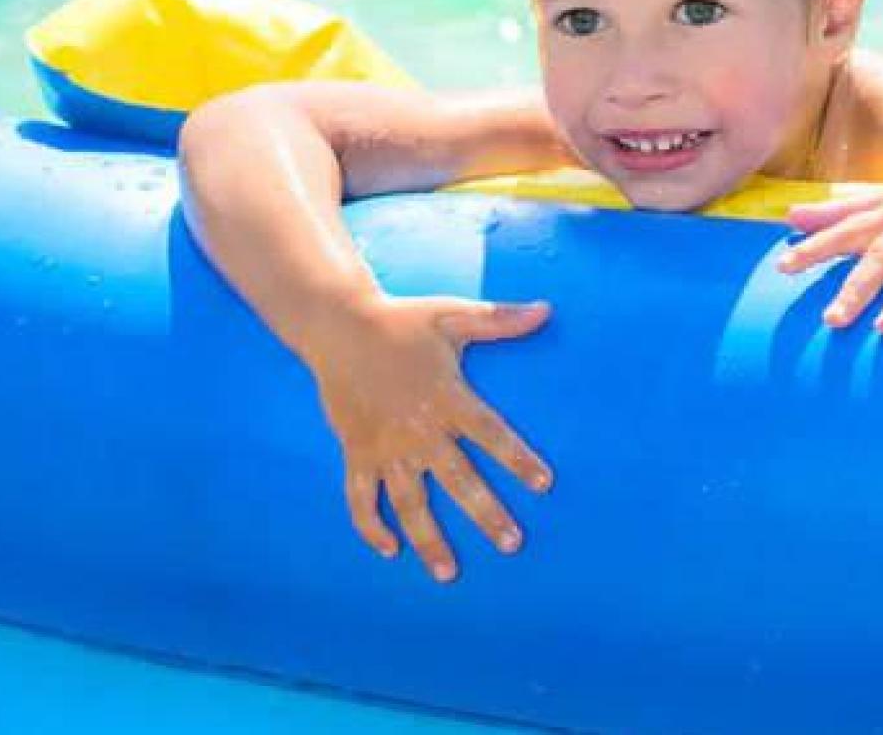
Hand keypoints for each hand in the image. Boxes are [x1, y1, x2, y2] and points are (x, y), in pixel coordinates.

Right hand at [300, 295, 553, 582]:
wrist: (337, 325)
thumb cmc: (400, 321)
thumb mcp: (451, 315)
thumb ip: (498, 319)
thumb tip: (546, 310)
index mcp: (446, 396)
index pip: (490, 433)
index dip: (517, 458)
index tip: (543, 484)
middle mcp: (418, 429)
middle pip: (458, 480)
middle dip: (486, 514)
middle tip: (512, 544)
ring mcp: (385, 446)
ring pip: (409, 502)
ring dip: (428, 539)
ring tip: (449, 572)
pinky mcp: (357, 451)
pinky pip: (360, 497)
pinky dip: (370, 525)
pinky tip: (389, 550)